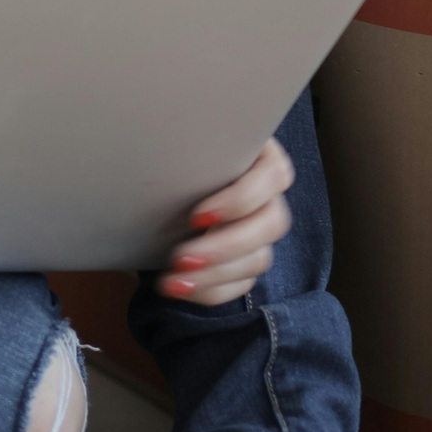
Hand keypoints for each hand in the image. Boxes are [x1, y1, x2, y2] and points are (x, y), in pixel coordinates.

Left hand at [158, 138, 293, 307]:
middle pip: (270, 225)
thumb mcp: (180, 140)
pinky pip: (242, 283)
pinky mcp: (249, 259)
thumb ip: (186, 142)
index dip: (239, 201)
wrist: (158, 179)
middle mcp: (269, 194)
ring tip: (172, 282)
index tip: (196, 217)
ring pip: (258, 260)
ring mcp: (261, 230)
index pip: (274, 176)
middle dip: (224, 247)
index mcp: (262, 156)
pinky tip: (181, 289)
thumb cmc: (173, 152)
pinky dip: (211, 290)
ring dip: (214, 276)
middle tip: (180, 258)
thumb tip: (163, 144)